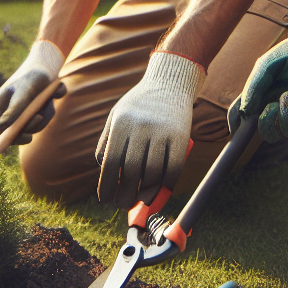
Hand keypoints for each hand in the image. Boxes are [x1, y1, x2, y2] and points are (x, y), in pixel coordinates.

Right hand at [0, 41, 64, 144]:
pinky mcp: (35, 115)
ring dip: (44, 116)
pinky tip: (54, 95)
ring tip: (48, 99)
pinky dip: (51, 109)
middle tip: (39, 117)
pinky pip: (44, 121)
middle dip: (29, 126)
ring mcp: (22, 116)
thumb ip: (15, 108)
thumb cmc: (32, 75)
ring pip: (32, 129)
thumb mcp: (24, 89)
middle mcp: (8, 114)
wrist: (47, 66)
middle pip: (14, 133)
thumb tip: (2, 125)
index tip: (11, 142)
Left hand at [94, 52, 201, 203]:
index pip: (111, 163)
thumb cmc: (139, 105)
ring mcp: (163, 132)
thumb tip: (107, 176)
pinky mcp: (181, 136)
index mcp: (121, 123)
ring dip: (146, 193)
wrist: (169, 82)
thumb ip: (107, 143)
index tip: (105, 201)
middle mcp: (141, 127)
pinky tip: (160, 191)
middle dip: (125, 195)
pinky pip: (174, 168)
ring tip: (140, 199)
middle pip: (131, 172)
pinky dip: (167, 185)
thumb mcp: (116, 116)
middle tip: (122, 205)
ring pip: (153, 173)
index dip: (107, 186)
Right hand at [228, 4, 287, 142]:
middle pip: (266, 131)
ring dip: (287, 118)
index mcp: (264, 90)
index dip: (237, 123)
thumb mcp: (270, 62)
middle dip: (266, 125)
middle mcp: (279, 102)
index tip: (237, 130)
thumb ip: (255, 84)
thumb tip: (245, 111)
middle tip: (271, 108)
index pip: (245, 111)